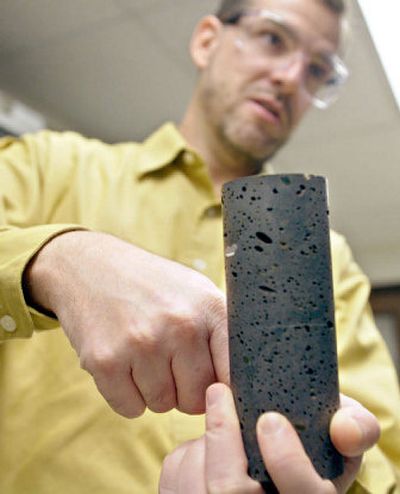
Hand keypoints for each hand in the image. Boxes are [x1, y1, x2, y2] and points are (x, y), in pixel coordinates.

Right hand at [24, 231, 228, 416]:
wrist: (90, 266)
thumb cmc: (151, 285)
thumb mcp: (196, 291)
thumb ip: (221, 333)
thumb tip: (239, 387)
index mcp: (209, 308)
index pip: (233, 374)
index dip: (222, 387)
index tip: (211, 384)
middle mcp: (181, 325)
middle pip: (196, 399)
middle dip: (184, 390)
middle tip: (168, 362)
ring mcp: (142, 342)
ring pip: (162, 405)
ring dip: (153, 390)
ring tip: (143, 355)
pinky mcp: (106, 360)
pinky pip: (130, 409)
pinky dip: (127, 395)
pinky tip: (123, 363)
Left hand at [159, 384, 379, 492]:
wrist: (272, 480)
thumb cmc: (307, 456)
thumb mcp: (336, 445)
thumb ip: (353, 429)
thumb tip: (344, 428)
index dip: (287, 460)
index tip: (270, 419)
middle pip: (231, 491)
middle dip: (222, 435)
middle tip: (219, 391)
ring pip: (197, 485)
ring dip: (201, 444)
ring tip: (216, 426)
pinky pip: (175, 484)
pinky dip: (184, 460)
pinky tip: (201, 452)